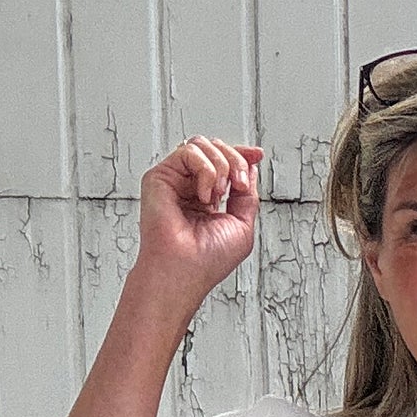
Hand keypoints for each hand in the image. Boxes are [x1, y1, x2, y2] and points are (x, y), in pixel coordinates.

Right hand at [133, 136, 264, 311]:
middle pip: (215, 148)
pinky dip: (205, 170)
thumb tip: (250, 167)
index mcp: (207, 199)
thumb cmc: (207, 260)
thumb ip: (248, 195)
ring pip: (202, 145)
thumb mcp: (243, 225)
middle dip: (235, 161)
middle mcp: (189, 188)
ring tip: (217, 195)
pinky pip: (189, 151)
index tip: (257, 154)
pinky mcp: (159, 177)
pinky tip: (203, 195)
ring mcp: (174, 181)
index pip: (223, 164)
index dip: (241, 154)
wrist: (185, 271)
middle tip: (238, 186)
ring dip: (221, 166)